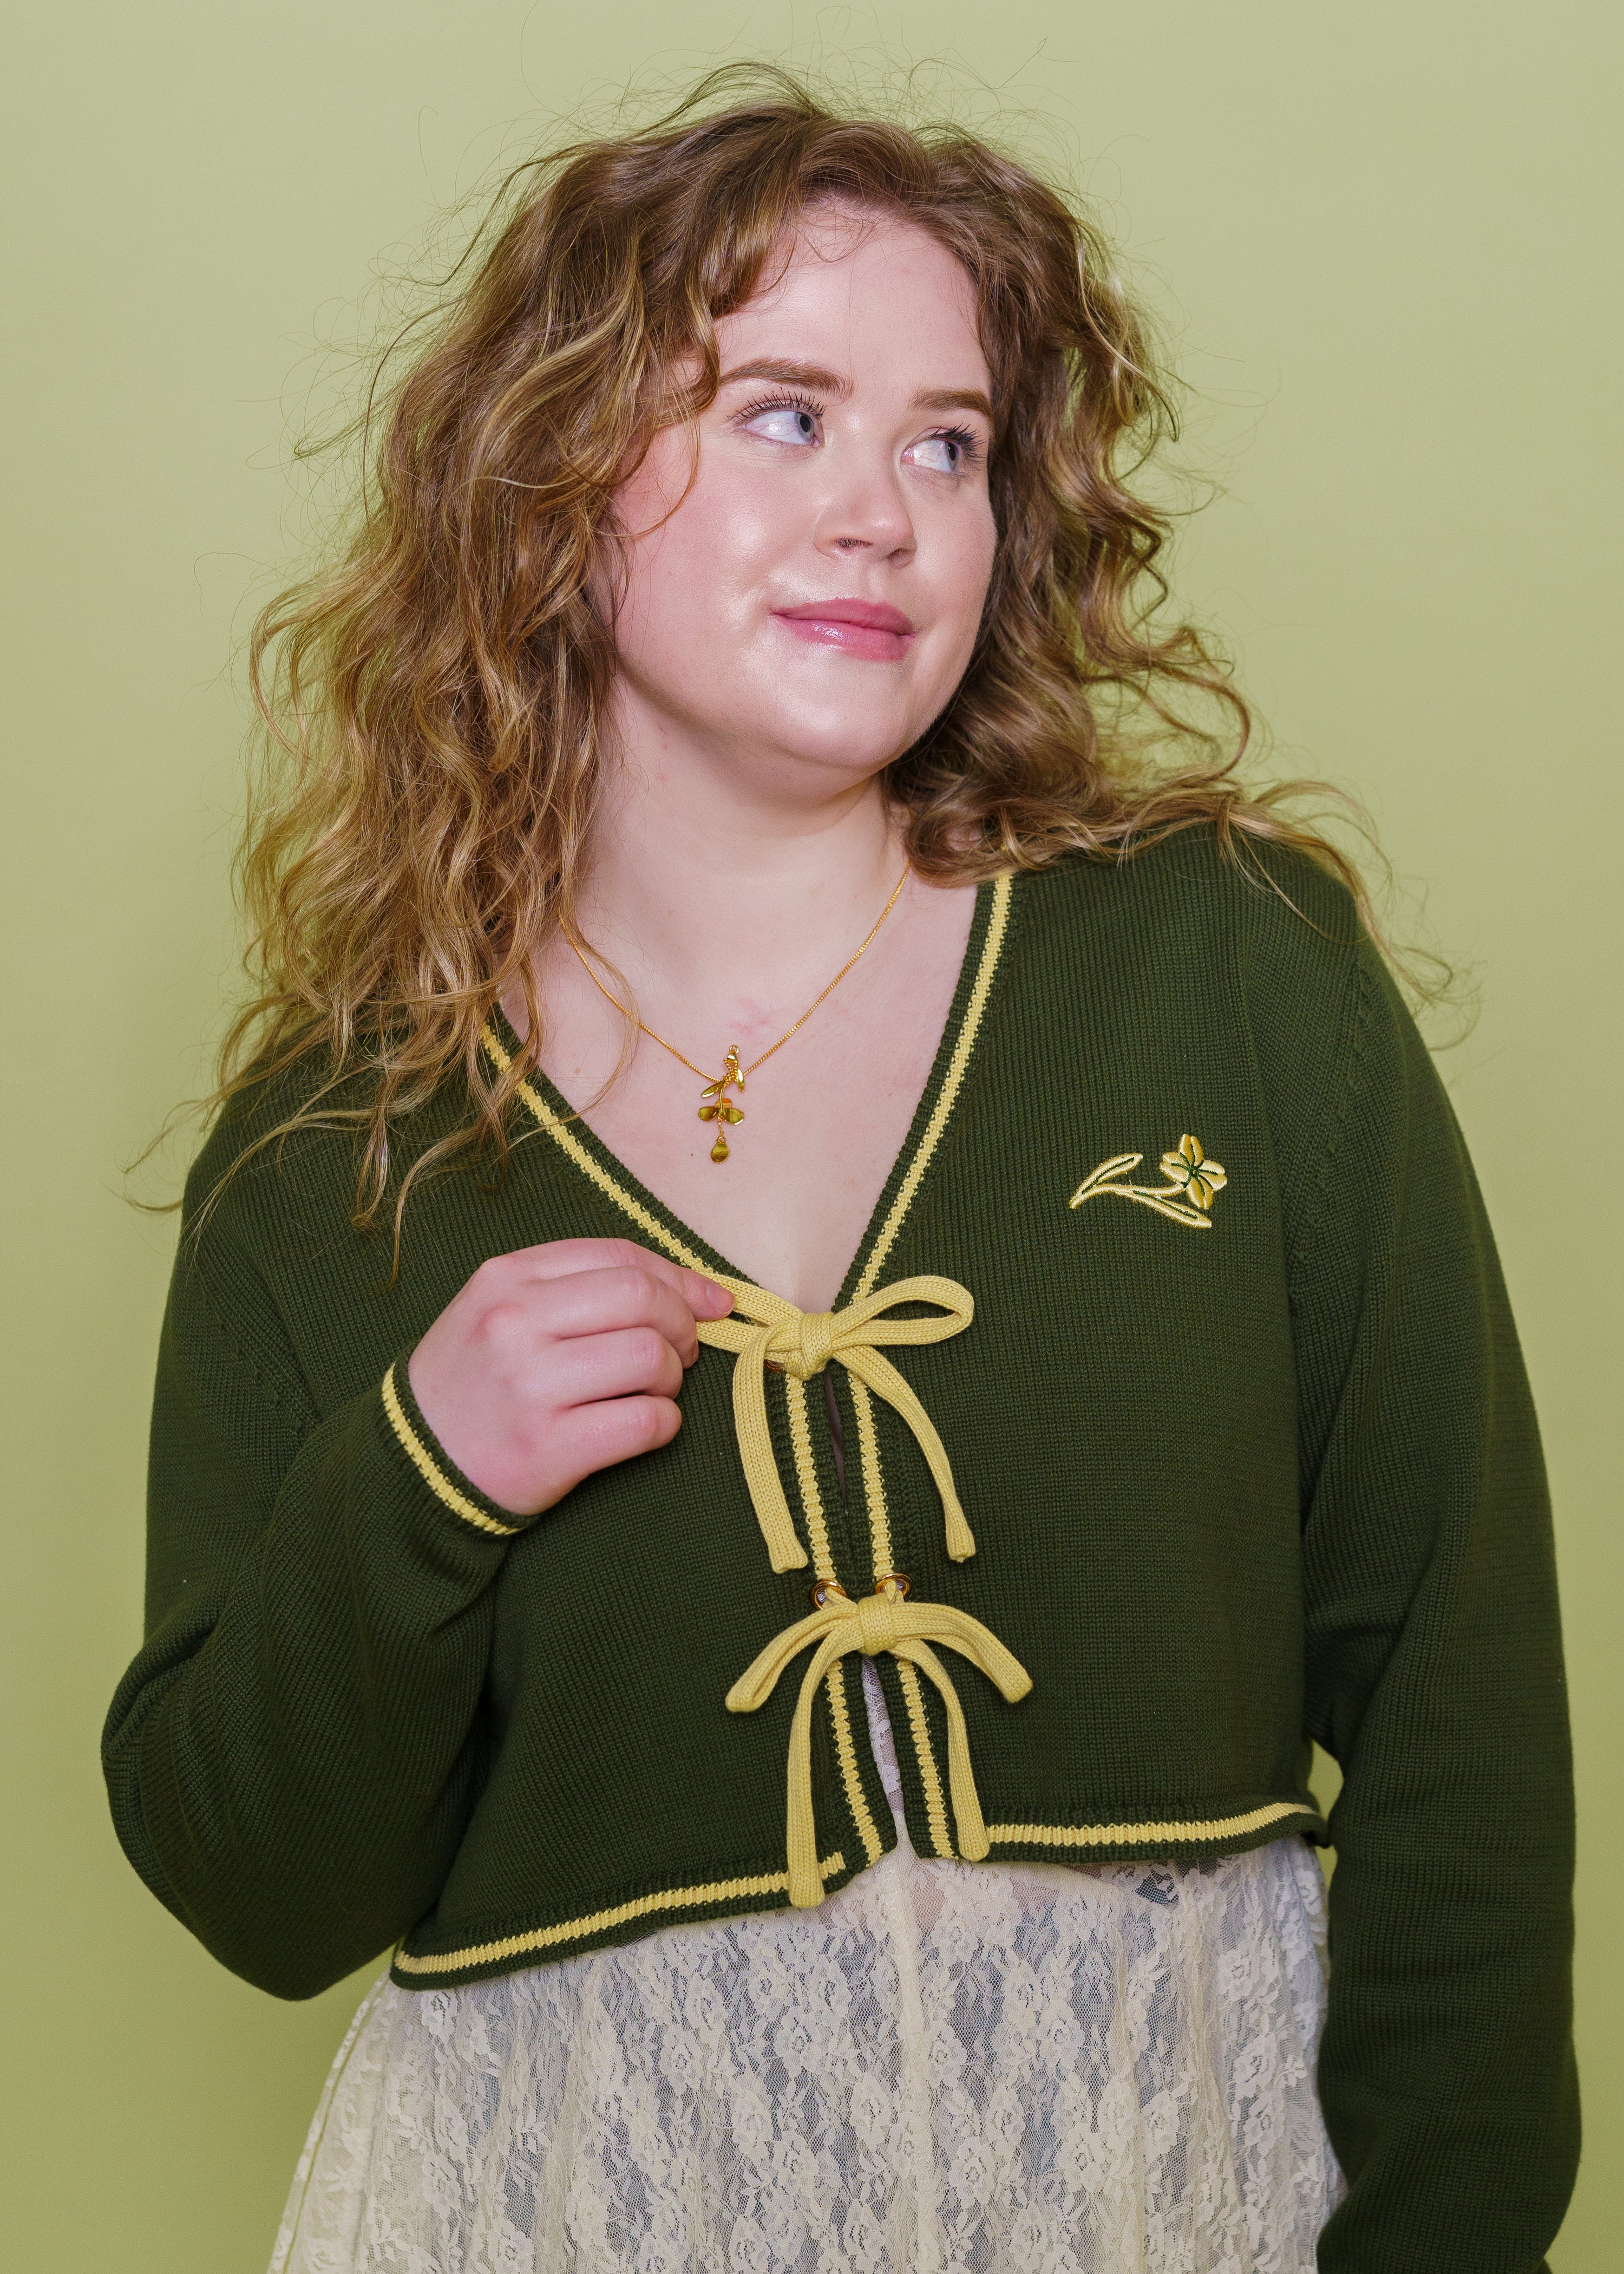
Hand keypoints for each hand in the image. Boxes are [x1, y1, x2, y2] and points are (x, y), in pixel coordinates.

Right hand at [407, 1237, 733, 1516]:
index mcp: (506, 1279)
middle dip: (682, 1325)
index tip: (709, 1303)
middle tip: (680, 1352)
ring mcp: (529, 1386)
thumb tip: (702, 1292)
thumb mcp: (504, 1309)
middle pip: (642, 1300)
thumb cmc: (477, 1380)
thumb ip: (585, 1287)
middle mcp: (514, 1324)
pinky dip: (664, 1424)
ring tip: (652, 1390)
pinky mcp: (547, 1447)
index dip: (679, 1279)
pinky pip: (645, 1422)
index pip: (620, 1258)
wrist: (413, 1461)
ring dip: (670, 1377)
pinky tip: (644, 1426)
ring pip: (649, 1356)